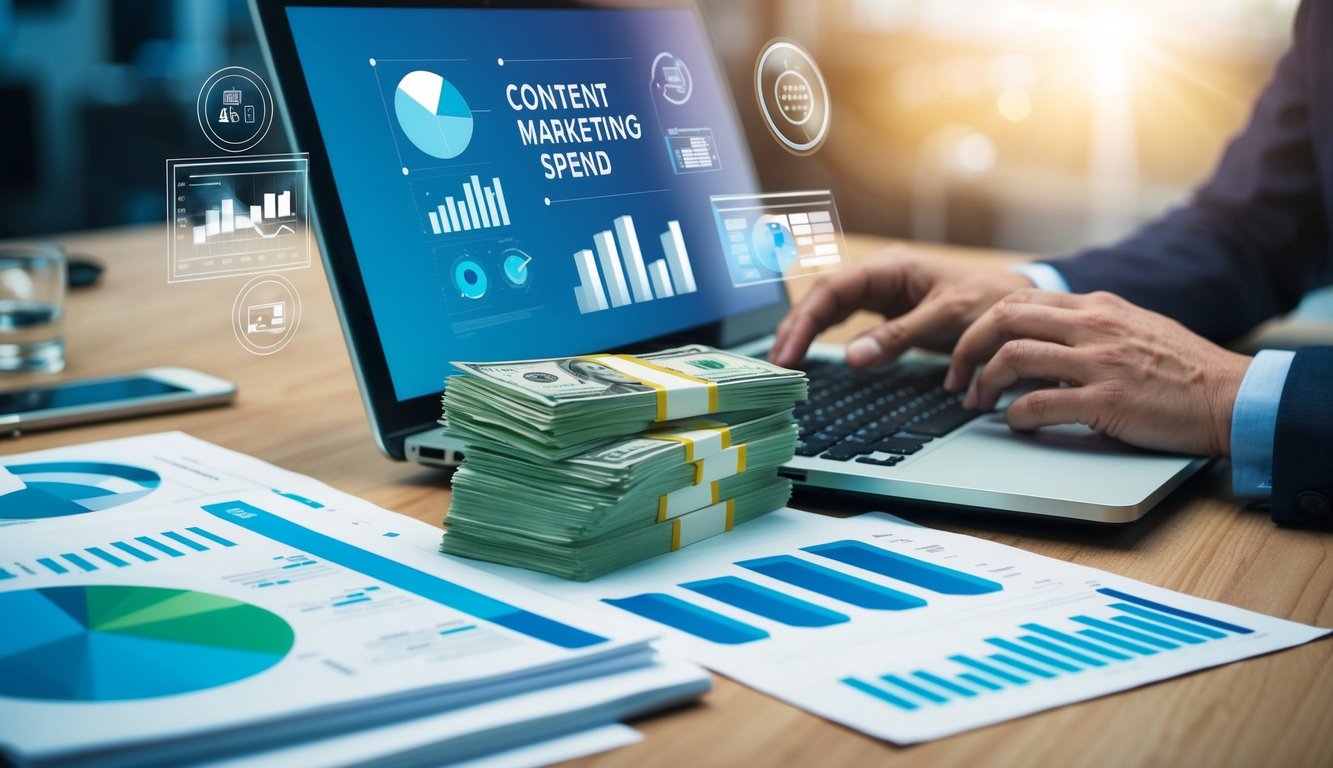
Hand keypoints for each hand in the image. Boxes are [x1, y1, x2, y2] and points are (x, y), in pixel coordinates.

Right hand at [769, 246, 1033, 368]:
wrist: (1020, 301)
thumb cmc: (989, 300)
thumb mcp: (946, 319)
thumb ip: (897, 338)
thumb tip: (852, 359)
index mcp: (891, 266)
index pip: (832, 289)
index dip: (805, 321)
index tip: (789, 353)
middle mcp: (880, 274)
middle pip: (824, 297)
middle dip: (797, 328)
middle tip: (777, 363)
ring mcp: (882, 290)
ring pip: (830, 307)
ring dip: (805, 332)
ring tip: (784, 361)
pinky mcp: (887, 308)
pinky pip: (845, 318)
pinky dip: (824, 335)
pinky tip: (807, 351)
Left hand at [946, 290, 1251, 455]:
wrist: (1231, 396)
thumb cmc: (1184, 369)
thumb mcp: (1133, 328)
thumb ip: (1089, 327)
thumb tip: (1045, 338)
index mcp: (1097, 306)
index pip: (1018, 300)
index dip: (980, 326)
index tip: (967, 353)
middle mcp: (1093, 326)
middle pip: (1002, 320)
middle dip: (966, 349)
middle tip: (956, 378)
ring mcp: (1099, 362)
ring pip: (1012, 357)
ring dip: (984, 384)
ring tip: (977, 404)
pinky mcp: (1106, 401)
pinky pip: (1039, 404)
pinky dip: (1015, 417)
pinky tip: (1014, 425)